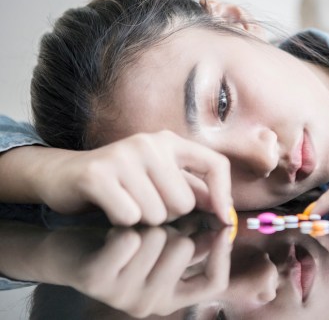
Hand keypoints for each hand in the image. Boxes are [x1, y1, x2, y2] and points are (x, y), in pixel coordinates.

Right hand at [35, 130, 232, 224]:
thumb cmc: (123, 183)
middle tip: (146, 206)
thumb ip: (194, 190)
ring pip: (158, 214)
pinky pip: (130, 216)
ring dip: (143, 221)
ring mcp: (123, 155)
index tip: (222, 220)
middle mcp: (150, 143)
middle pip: (184, 202)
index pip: (215, 164)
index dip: (224, 194)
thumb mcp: (161, 180)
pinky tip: (110, 210)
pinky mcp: (98, 174)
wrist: (65, 175)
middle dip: (169, 216)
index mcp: (171, 142)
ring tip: (127, 206)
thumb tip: (227, 211)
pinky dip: (122, 222)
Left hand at [38, 224, 232, 317]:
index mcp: (172, 299)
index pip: (214, 282)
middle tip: (151, 231)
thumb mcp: (167, 247)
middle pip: (186, 249)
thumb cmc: (126, 247)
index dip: (223, 252)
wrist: (68, 254)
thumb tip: (229, 225)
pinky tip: (113, 233)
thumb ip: (198, 242)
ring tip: (131, 231)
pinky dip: (124, 226)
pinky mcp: (97, 281)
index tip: (223, 225)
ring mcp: (123, 296)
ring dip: (147, 224)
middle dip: (173, 228)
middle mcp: (151, 304)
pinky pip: (129, 239)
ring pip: (159, 237)